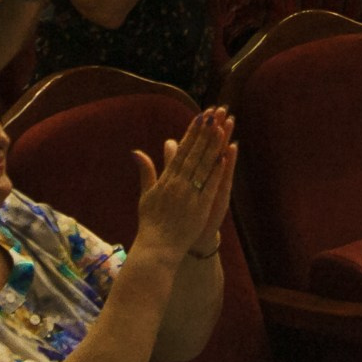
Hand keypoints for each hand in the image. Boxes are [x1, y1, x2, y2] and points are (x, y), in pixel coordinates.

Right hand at [131, 110, 237, 265]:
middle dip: (204, 132)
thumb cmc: (151, 223)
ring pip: (203, 165)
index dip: (192, 132)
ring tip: (221, 127)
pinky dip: (216, 171)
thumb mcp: (146, 195)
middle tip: (214, 113)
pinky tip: (225, 157)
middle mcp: (177, 183)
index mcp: (166, 179)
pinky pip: (210, 185)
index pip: (181, 151)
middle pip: (194, 153)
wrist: (157, 248)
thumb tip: (136, 151)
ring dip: (212, 145)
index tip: (200, 116)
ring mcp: (189, 194)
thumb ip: (146, 172)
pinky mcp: (199, 207)